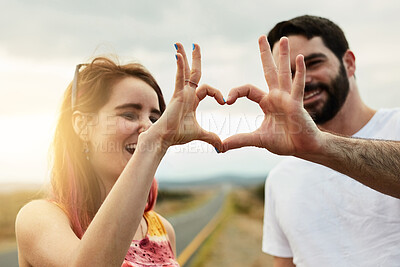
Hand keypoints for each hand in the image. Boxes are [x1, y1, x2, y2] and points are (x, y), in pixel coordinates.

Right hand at [150, 43, 224, 150]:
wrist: (164, 139)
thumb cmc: (177, 135)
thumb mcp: (199, 134)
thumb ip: (211, 137)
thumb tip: (221, 148)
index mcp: (191, 100)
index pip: (207, 89)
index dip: (217, 93)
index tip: (224, 102)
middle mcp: (185, 94)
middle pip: (192, 73)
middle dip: (194, 59)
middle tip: (195, 45)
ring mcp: (180, 93)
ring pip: (184, 71)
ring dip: (184, 57)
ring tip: (181, 44)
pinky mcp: (176, 94)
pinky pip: (179, 77)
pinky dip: (180, 66)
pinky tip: (179, 55)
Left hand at [221, 36, 321, 155]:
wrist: (303, 148)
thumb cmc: (285, 141)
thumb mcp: (258, 140)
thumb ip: (240, 140)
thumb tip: (221, 147)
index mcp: (267, 102)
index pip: (248, 89)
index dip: (236, 91)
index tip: (226, 100)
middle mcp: (277, 96)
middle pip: (269, 71)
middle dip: (265, 55)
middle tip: (261, 37)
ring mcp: (288, 98)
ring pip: (284, 73)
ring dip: (284, 56)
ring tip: (284, 38)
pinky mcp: (297, 104)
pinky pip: (297, 86)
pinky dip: (299, 73)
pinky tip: (299, 58)